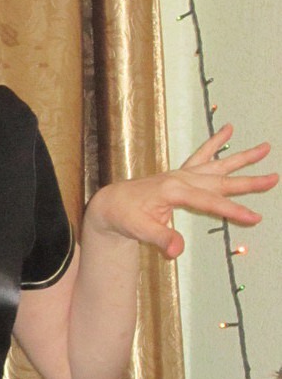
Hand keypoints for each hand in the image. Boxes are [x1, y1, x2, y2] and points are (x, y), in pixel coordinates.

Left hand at [84, 124, 277, 259]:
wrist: (112, 203)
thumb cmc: (125, 216)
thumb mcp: (140, 230)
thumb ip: (160, 238)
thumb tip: (177, 250)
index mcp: (173, 190)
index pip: (209, 202)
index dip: (232, 211)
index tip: (254, 217)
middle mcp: (181, 178)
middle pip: (220, 181)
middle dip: (248, 182)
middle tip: (274, 179)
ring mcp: (182, 174)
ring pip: (217, 165)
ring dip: (242, 158)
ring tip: (265, 147)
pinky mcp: (181, 174)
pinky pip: (202, 155)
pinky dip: (215, 142)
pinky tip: (228, 128)